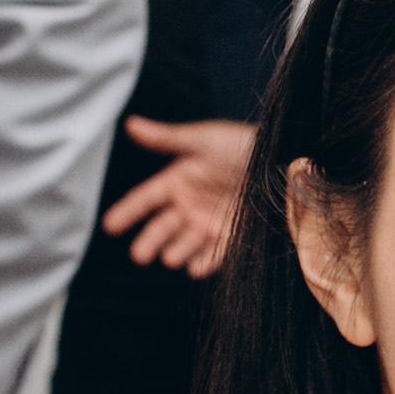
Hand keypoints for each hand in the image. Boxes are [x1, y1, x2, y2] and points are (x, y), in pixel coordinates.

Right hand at [104, 119, 253, 276]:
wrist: (284, 160)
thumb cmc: (244, 144)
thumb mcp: (203, 139)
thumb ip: (167, 138)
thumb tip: (130, 124)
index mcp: (179, 180)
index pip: (146, 198)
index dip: (128, 211)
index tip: (110, 225)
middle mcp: (190, 204)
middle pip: (162, 227)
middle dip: (150, 241)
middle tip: (139, 255)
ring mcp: (210, 222)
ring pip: (186, 242)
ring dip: (177, 251)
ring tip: (169, 258)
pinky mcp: (232, 236)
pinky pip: (216, 253)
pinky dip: (206, 262)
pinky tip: (196, 268)